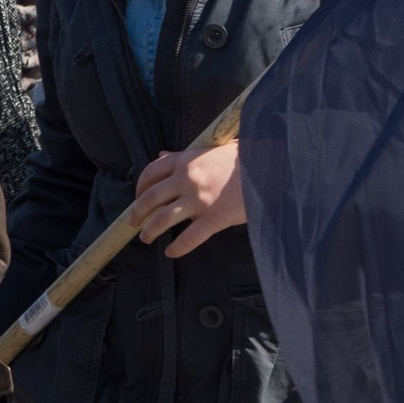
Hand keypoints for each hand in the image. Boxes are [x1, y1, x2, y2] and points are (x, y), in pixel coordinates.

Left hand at [131, 143, 244, 258]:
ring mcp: (199, 200)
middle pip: (150, 198)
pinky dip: (177, 248)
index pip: (151, 172)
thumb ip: (184, 155)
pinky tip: (171, 252)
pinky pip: (189, 238)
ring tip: (146, 238)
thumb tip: (161, 155)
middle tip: (134, 222)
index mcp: (187, 160)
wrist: (269, 167)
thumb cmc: (242, 157)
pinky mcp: (214, 218)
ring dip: (150, 231)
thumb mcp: (210, 150)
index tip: (137, 197)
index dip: (140, 187)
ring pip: (163, 219)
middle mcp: (188, 179)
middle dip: (137, 212)